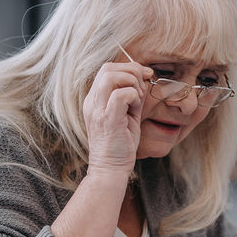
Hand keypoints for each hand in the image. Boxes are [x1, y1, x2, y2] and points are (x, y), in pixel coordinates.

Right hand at [81, 61, 153, 175]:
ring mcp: (97, 110)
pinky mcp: (107, 119)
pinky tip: (135, 109)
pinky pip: (120, 94)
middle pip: (108, 68)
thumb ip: (132, 96)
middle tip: (142, 88)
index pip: (107, 69)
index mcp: (94, 99)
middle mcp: (92, 102)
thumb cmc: (120, 145)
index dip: (129, 67)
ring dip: (131, 82)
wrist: (110, 169)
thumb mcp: (127, 115)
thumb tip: (144, 78)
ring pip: (111, 76)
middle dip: (131, 71)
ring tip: (138, 99)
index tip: (145, 76)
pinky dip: (133, 96)